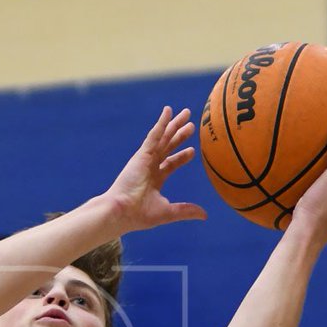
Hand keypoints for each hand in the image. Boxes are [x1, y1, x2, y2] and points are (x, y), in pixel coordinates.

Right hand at [106, 107, 207, 231]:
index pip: (171, 164)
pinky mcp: (142, 154)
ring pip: (163, 137)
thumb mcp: (167, 211)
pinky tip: (168, 111)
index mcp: (155, 180)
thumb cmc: (139, 215)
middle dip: (179, 136)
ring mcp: (145, 159)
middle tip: (191, 125)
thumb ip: (186, 210)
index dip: (181, 157)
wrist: (122, 211)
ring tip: (186, 113)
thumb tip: (204, 215)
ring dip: (173, 125)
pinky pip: (154, 135)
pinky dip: (161, 123)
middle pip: (168, 146)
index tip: (192, 151)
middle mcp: (150, 167)